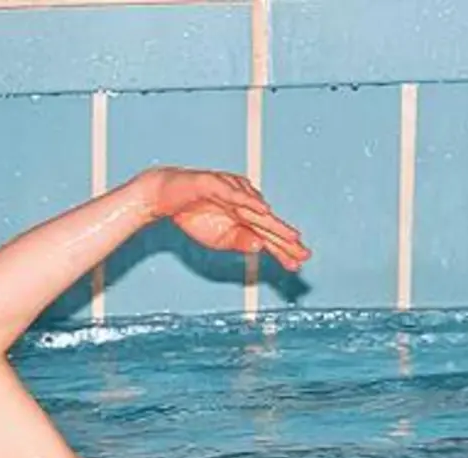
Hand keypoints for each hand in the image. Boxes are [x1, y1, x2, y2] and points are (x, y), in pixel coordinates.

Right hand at [140, 168, 310, 270]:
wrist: (163, 197)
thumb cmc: (192, 215)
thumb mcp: (218, 239)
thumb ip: (239, 242)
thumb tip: (259, 246)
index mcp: (244, 218)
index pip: (267, 235)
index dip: (282, 250)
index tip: (297, 264)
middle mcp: (242, 203)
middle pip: (267, 223)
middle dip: (286, 239)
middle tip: (303, 253)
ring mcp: (231, 191)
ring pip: (256, 209)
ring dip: (273, 223)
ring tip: (291, 237)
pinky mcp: (214, 183)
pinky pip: (234, 193)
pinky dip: (249, 201)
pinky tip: (263, 209)